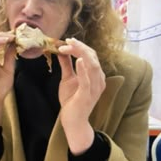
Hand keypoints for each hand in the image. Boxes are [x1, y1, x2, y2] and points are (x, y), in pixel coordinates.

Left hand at [57, 38, 105, 153]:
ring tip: (71, 45)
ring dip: (81, 53)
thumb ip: (66, 65)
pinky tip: (79, 60)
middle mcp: (99, 80)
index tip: (67, 41)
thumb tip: (61, 51)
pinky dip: (83, 70)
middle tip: (68, 40)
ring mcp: (95, 88)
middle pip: (93, 58)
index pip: (90, 56)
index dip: (80, 47)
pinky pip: (87, 81)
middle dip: (80, 47)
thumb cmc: (72, 100)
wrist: (72, 120)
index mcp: (95, 75)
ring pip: (92, 66)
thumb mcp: (68, 78)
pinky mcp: (87, 96)